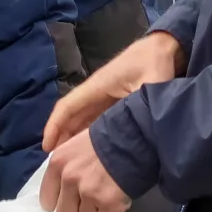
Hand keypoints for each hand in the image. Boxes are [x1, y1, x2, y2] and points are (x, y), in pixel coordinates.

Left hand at [40, 130, 130, 211]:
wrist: (135, 136)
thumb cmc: (106, 140)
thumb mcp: (75, 149)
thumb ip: (65, 171)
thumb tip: (63, 199)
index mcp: (57, 163)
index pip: (47, 200)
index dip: (60, 205)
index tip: (70, 204)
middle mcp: (69, 179)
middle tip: (90, 208)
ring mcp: (88, 192)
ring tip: (105, 201)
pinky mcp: (108, 203)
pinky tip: (114, 207)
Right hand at [43, 32, 183, 151]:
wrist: (165, 47)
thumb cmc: (154, 62)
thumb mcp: (150, 85)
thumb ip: (142, 107)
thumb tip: (136, 134)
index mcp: (98, 86)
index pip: (67, 107)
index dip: (54, 127)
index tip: (46, 148)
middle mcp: (96, 92)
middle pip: (71, 116)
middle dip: (61, 138)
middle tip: (57, 164)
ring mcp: (104, 96)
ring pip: (82, 119)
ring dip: (73, 137)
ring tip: (69, 162)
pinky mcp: (114, 100)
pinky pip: (95, 119)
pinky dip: (87, 133)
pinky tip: (89, 151)